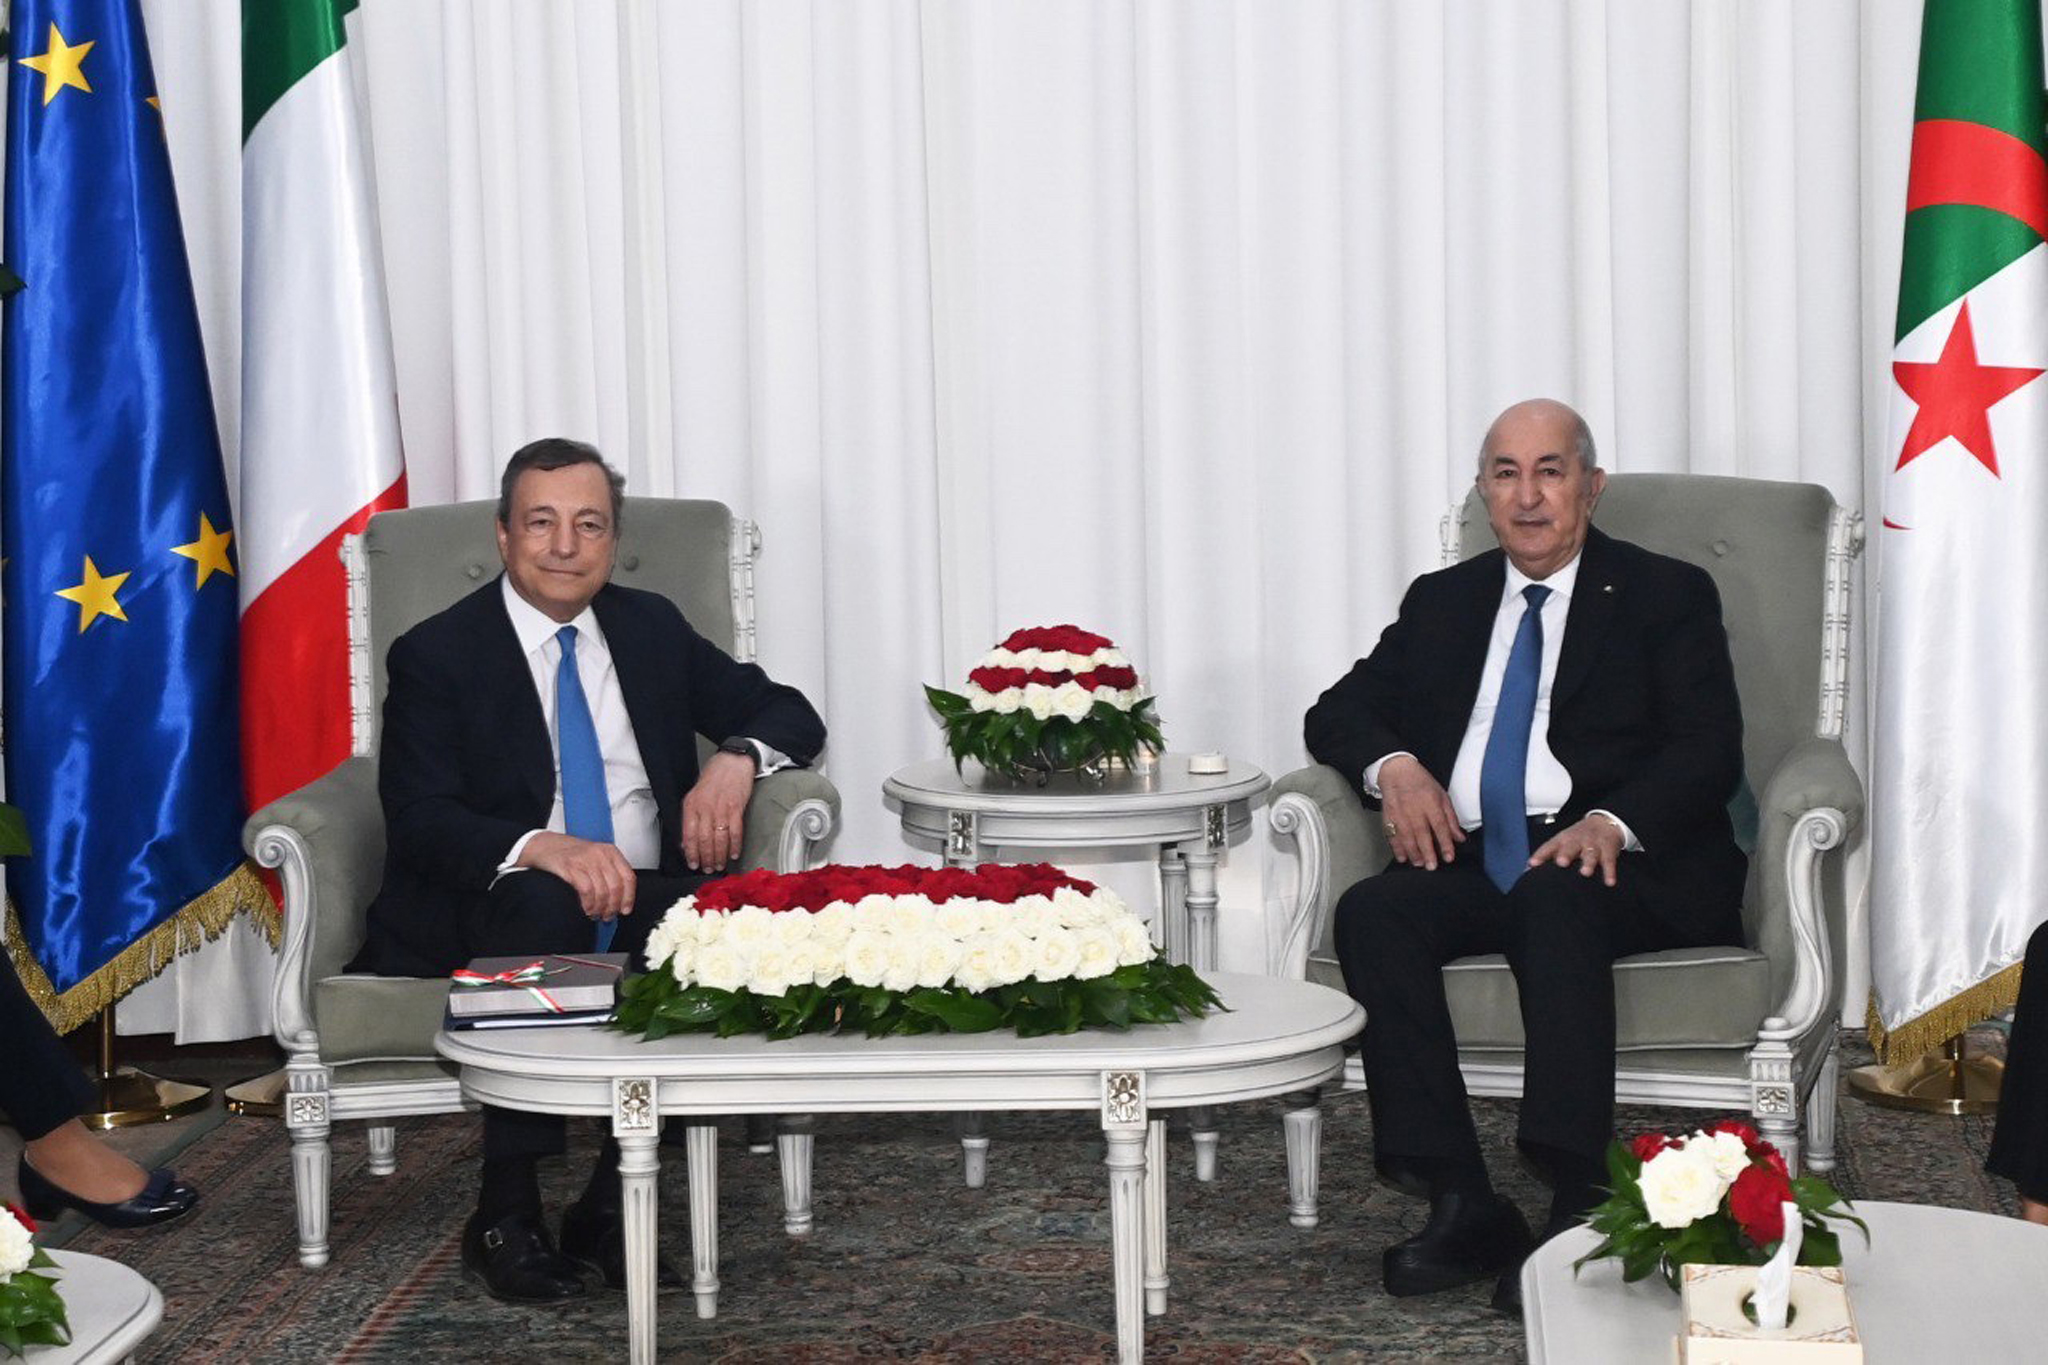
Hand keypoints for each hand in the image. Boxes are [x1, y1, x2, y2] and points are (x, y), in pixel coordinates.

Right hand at [518, 832, 636, 919]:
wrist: (546, 845)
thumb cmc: (572, 854)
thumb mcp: (596, 857)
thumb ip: (610, 873)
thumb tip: (620, 900)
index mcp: (611, 852)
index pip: (628, 877)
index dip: (629, 897)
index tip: (625, 910)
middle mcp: (600, 854)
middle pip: (616, 887)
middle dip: (612, 906)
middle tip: (607, 916)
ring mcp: (585, 860)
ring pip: (602, 891)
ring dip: (600, 908)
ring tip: (595, 914)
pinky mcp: (570, 867)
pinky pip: (586, 890)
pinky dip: (588, 904)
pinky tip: (587, 908)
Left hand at [682, 750, 753, 870]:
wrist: (732, 762)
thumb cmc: (714, 777)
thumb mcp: (694, 795)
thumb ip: (690, 817)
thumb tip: (687, 840)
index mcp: (692, 806)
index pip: (689, 835)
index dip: (691, 853)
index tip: (693, 864)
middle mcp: (705, 808)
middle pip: (704, 840)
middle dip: (706, 858)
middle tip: (708, 869)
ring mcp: (721, 808)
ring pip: (719, 839)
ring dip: (719, 856)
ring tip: (719, 865)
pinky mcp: (736, 808)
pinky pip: (735, 832)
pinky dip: (735, 846)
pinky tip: (734, 854)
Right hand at [1377, 755, 1464, 870]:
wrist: (1396, 772)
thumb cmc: (1421, 783)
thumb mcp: (1441, 796)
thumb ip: (1451, 818)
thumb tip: (1459, 837)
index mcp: (1431, 802)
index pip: (1440, 825)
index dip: (1445, 843)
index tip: (1449, 857)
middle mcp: (1415, 808)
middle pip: (1422, 833)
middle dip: (1427, 851)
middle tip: (1432, 867)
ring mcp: (1399, 813)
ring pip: (1406, 836)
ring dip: (1412, 852)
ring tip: (1419, 864)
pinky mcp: (1388, 816)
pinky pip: (1392, 835)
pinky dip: (1396, 847)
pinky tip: (1402, 857)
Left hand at [1530, 815, 1625, 886]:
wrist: (1604, 823)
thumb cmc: (1578, 837)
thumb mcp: (1562, 842)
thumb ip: (1547, 855)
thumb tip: (1527, 871)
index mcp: (1563, 839)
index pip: (1549, 846)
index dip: (1540, 854)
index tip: (1532, 864)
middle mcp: (1577, 840)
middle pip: (1570, 846)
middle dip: (1566, 854)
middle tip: (1561, 862)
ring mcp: (1593, 844)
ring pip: (1590, 853)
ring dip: (1588, 862)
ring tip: (1585, 872)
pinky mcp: (1608, 850)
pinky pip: (1609, 861)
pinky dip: (1610, 872)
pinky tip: (1609, 882)